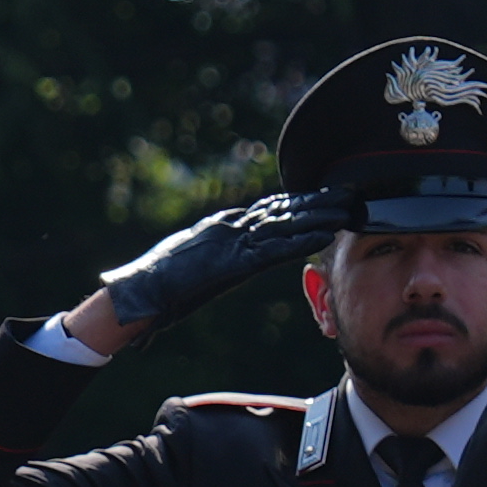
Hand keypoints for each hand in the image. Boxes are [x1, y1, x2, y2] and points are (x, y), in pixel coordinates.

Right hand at [68, 189, 349, 350]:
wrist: (138, 293)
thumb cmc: (154, 286)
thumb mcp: (189, 269)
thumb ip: (207, 261)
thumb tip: (213, 266)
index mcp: (222, 229)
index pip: (267, 212)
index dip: (299, 204)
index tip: (325, 198)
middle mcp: (230, 228)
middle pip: (282, 210)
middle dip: (316, 202)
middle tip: (348, 192)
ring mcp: (232, 242)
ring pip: (284, 224)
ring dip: (318, 216)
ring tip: (347, 208)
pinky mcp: (233, 260)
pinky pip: (274, 248)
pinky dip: (301, 239)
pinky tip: (325, 234)